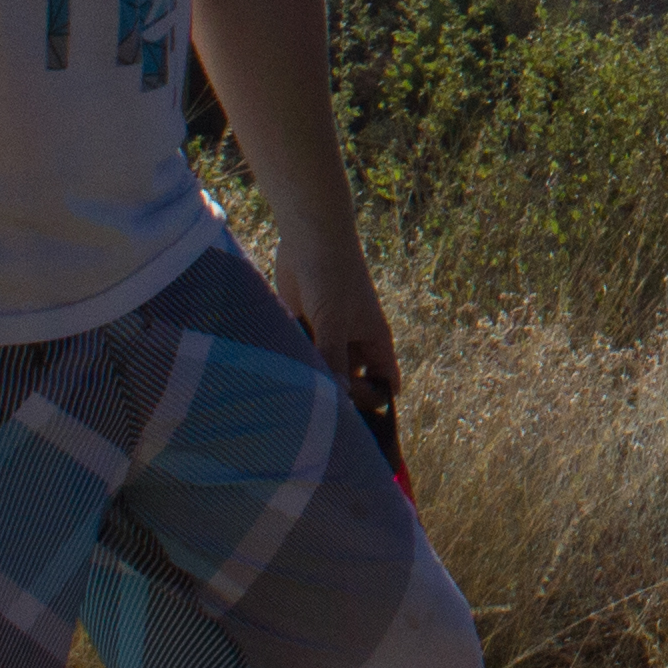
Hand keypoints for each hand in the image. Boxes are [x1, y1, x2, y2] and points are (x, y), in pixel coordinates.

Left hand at [270, 224, 403, 412]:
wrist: (309, 238)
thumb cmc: (334, 276)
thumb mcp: (335, 323)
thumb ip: (334, 361)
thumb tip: (338, 401)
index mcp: (374, 340)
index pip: (385, 381)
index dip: (378, 403)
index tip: (360, 430)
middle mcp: (354, 341)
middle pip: (353, 382)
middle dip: (342, 400)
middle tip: (321, 423)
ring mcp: (329, 335)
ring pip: (326, 370)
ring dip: (315, 383)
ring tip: (297, 409)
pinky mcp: (304, 328)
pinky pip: (303, 356)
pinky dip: (296, 366)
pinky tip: (281, 383)